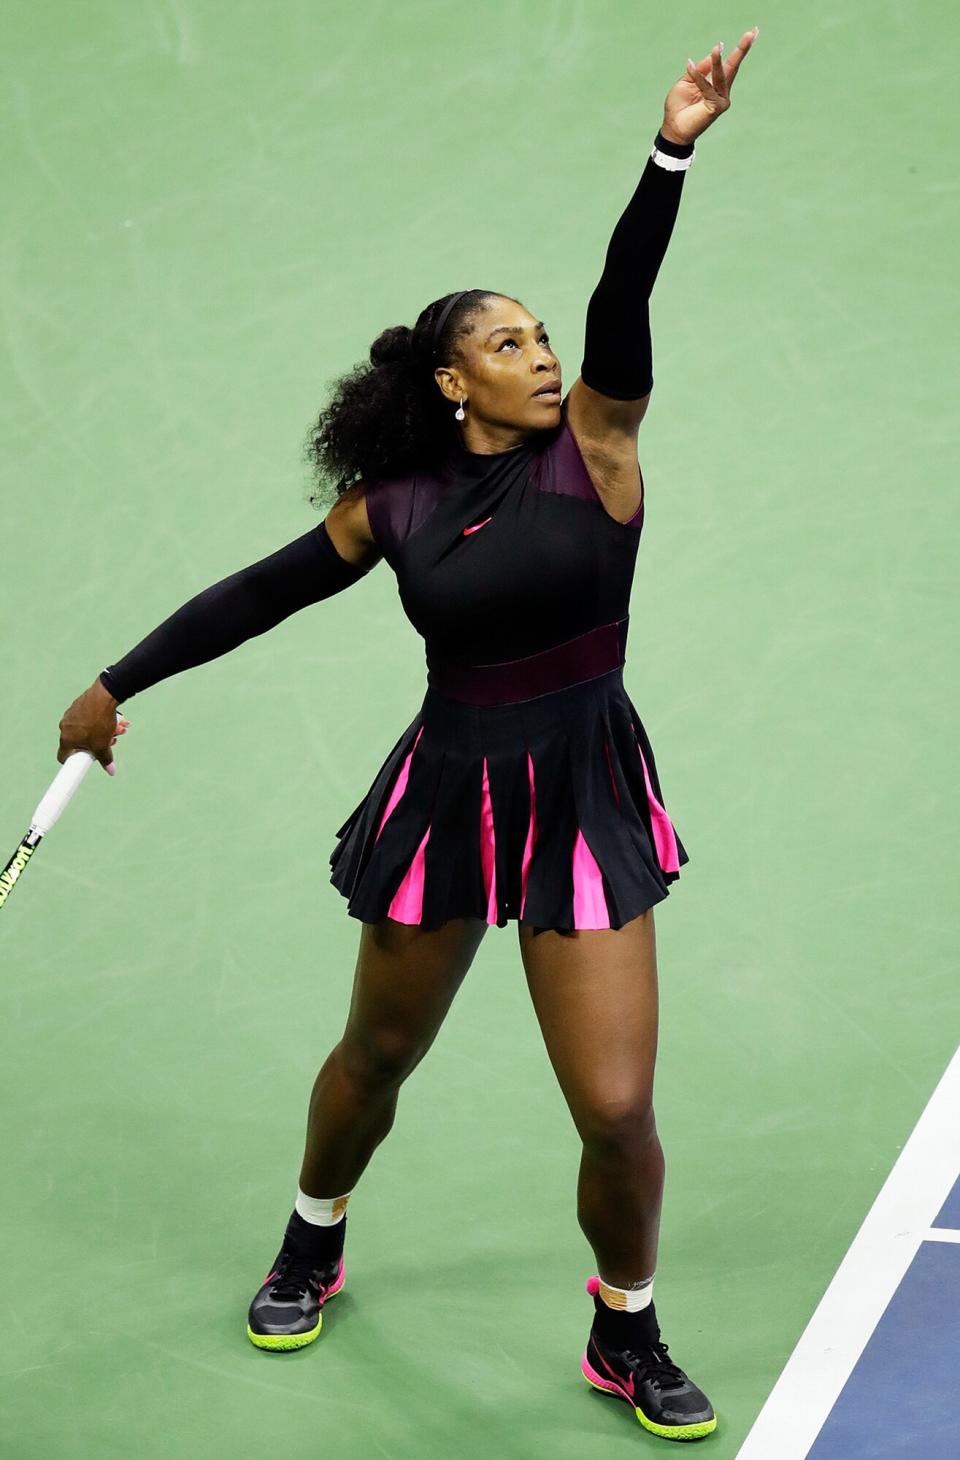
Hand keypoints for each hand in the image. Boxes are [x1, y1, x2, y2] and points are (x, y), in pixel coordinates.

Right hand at [58, 679, 129, 775]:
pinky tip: (113, 719)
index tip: (83, 761)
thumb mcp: (103, 745)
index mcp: (66, 739)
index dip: (73, 762)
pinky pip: (88, 718)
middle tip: (110, 741)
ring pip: (87, 729)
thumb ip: (105, 759)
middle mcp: (65, 727)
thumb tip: (110, 771)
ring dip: (102, 732)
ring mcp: (71, 715)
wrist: (104, 696)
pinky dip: (99, 721)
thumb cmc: (99, 722)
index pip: (63, 756)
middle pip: (80, 742)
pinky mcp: (78, 705)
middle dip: (97, 744)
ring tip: (117, 729)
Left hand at [661, 27, 759, 146]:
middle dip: (742, 49)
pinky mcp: (717, 107)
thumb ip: (700, 69)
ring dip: (718, 61)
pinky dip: (698, 78)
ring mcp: (722, 100)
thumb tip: (714, 53)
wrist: (673, 128)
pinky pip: (707, 87)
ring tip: (717, 48)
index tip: (752, 32)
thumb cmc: (678, 107)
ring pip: (721, 76)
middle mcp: (722, 91)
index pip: (729, 64)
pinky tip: (690, 66)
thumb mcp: (687, 81)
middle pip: (733, 67)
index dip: (740, 49)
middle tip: (753, 31)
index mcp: (716, 84)